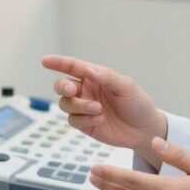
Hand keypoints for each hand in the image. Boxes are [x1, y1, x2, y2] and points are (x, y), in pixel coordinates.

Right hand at [41, 55, 167, 167]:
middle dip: (63, 86)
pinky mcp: (84, 123)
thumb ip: (107, 77)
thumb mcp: (126, 86)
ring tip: (98, 109)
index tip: (45, 60)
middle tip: (73, 90)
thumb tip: (88, 70)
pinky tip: (100, 119)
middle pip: (62, 85)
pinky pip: (73, 120)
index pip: (73, 67)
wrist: (144, 129)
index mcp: (94, 76)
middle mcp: (86, 90)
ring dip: (79, 106)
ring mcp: (83, 107)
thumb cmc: (137, 103)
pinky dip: (84, 119)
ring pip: (65, 104)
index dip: (58, 63)